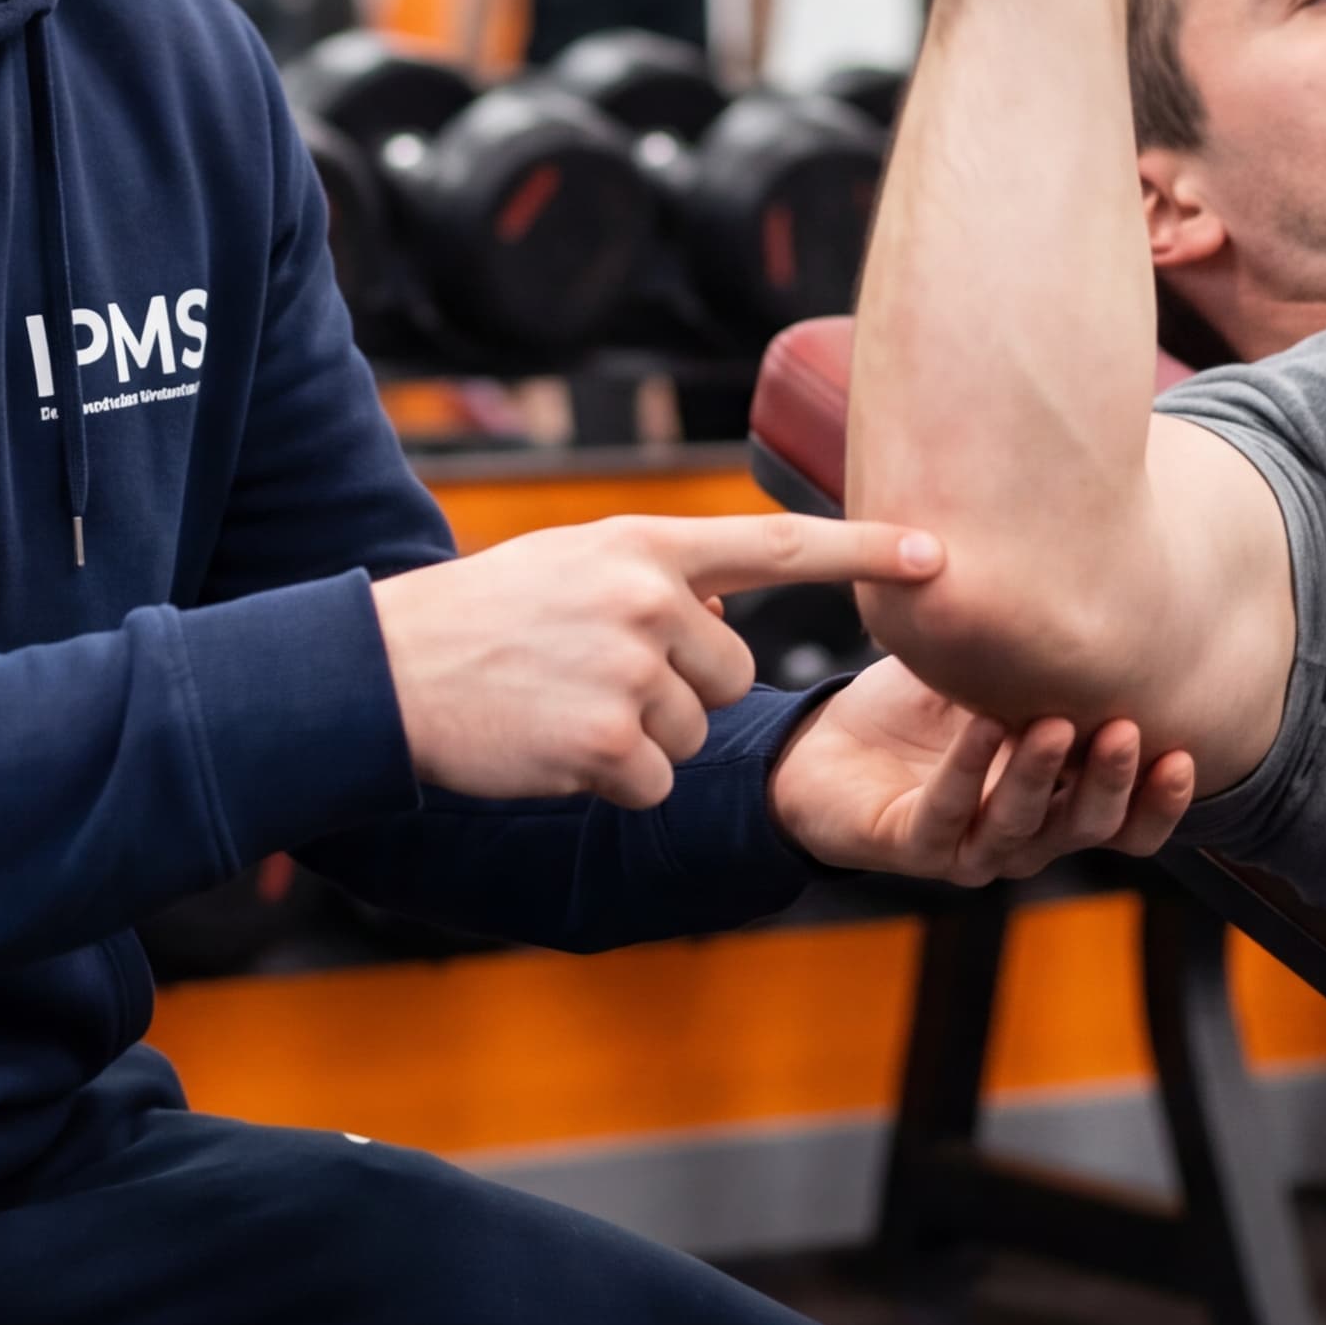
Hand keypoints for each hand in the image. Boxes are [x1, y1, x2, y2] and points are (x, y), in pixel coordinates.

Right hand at [372, 514, 944, 811]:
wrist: (384, 672)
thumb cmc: (483, 619)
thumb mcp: (573, 564)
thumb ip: (658, 579)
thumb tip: (727, 622)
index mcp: (644, 543)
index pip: (778, 544)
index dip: (865, 549)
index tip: (941, 557)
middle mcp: (647, 599)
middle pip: (732, 675)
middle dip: (681, 692)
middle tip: (595, 679)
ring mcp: (628, 671)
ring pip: (694, 734)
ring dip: (640, 738)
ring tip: (564, 706)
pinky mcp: (605, 743)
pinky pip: (655, 782)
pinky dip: (612, 781)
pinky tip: (554, 747)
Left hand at [768, 653, 1196, 883]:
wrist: (823, 749)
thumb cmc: (917, 715)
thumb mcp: (992, 680)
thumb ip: (1045, 661)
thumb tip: (1102, 583)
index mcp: (1057, 803)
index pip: (1128, 823)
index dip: (1160, 800)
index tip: (1185, 752)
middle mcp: (1025, 835)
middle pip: (1088, 828)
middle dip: (1112, 781)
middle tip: (1125, 728)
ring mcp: (970, 846)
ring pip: (1023, 826)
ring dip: (1041, 775)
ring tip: (1055, 724)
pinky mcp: (913, 844)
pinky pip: (947, 812)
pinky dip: (969, 768)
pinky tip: (983, 726)